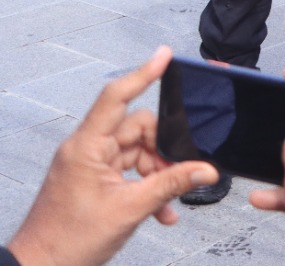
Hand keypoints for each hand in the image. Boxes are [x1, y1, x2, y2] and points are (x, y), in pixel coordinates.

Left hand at [7, 46, 219, 265]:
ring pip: (138, 153)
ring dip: (158, 174)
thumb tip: (204, 170)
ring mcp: (89, 166)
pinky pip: (130, 172)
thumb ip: (171, 185)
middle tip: (181, 172)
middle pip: (138, 129)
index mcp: (86, 148)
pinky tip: (161, 211)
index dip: (143, 74)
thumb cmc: (67, 242)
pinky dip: (147, 187)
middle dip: (164, 150)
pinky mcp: (93, 181)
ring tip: (169, 202)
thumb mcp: (129, 210)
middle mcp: (86, 150)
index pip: (116, 97)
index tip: (164, 56)